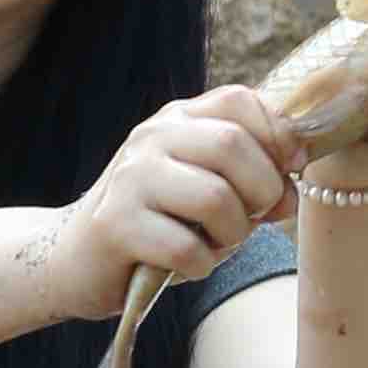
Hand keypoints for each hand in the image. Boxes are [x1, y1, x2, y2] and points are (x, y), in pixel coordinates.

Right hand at [50, 84, 296, 320]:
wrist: (76, 259)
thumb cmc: (158, 225)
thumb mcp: (205, 189)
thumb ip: (251, 178)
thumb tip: (291, 191)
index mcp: (178, 119)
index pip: (240, 100)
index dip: (278, 136)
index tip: (287, 171)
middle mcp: (152, 138)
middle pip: (232, 145)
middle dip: (261, 192)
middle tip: (253, 219)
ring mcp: (130, 178)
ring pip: (215, 198)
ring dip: (233, 234)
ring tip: (215, 244)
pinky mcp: (116, 224)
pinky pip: (187, 249)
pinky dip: (202, 266)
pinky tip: (186, 266)